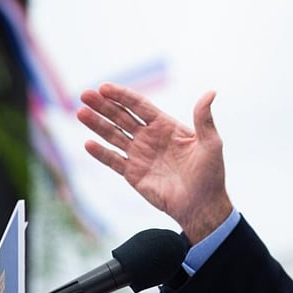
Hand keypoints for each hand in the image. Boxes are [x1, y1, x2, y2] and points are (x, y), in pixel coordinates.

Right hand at [76, 83, 232, 242]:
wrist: (202, 205)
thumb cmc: (210, 174)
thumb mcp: (211, 143)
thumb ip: (204, 118)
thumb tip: (211, 92)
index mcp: (166, 126)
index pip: (140, 106)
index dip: (122, 96)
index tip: (104, 87)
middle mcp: (150, 137)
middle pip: (122, 116)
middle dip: (103, 105)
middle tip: (85, 94)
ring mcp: (140, 155)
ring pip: (114, 135)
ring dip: (97, 124)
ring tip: (80, 113)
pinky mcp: (133, 174)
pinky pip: (114, 160)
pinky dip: (101, 153)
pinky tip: (88, 144)